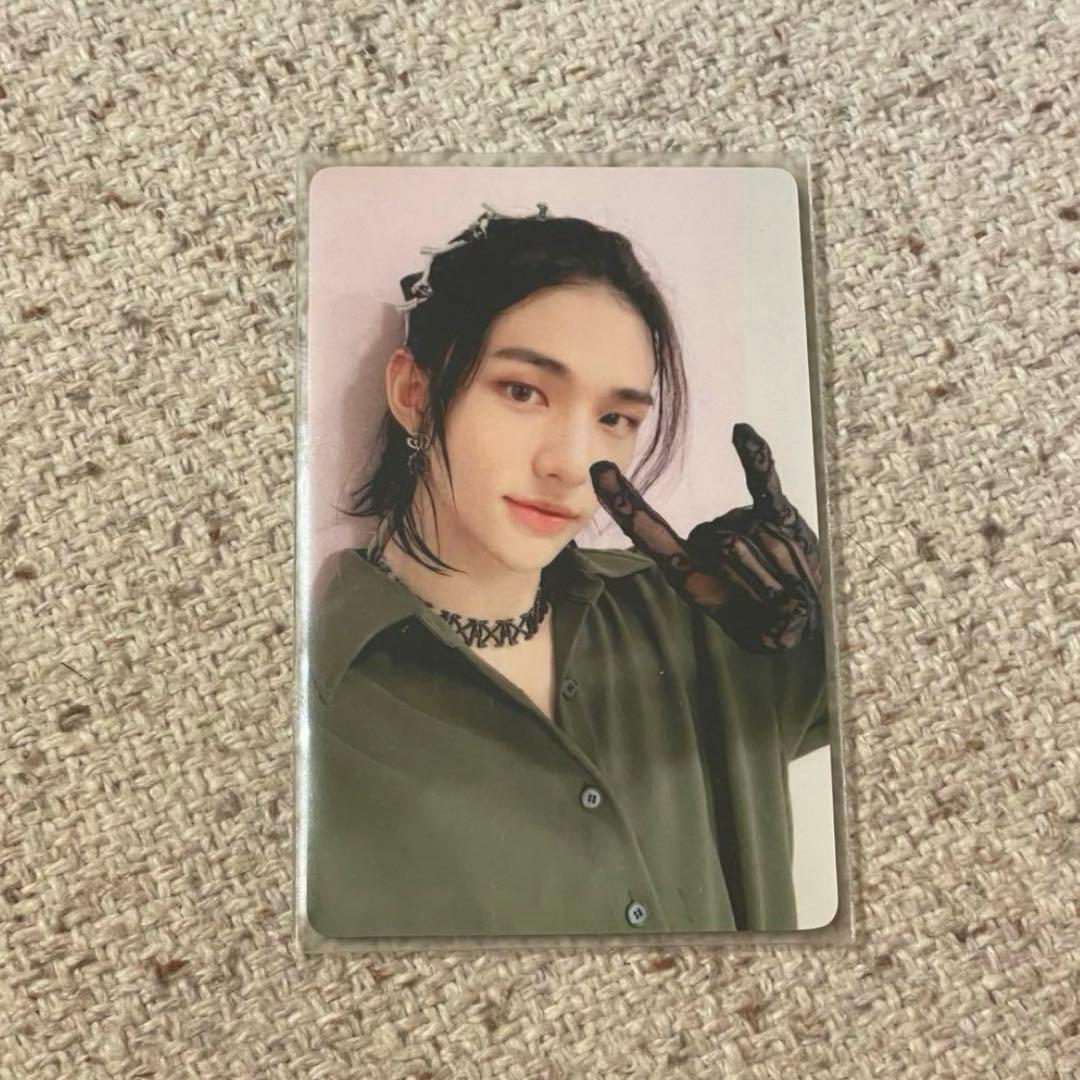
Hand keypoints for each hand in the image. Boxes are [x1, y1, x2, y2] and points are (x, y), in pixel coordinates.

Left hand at [589, 423, 821, 653]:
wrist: (796, 619)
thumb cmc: (761, 620)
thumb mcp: (747, 621)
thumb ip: (738, 583)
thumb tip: (731, 540)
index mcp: (686, 568)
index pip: (647, 529)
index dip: (624, 503)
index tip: (599, 469)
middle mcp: (708, 539)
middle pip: (724, 546)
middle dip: (752, 580)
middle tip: (765, 601)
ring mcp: (741, 523)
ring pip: (752, 536)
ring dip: (776, 569)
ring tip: (781, 587)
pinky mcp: (775, 515)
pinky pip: (763, 484)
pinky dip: (756, 458)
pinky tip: (741, 431)